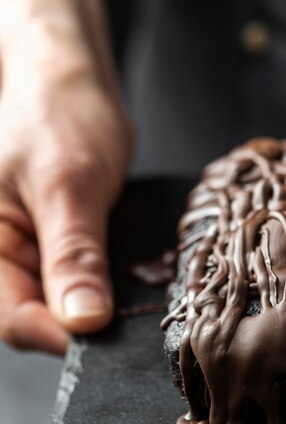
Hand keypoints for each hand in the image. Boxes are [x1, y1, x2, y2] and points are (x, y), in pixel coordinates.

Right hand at [0, 64, 132, 354]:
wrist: (72, 87)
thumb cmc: (59, 117)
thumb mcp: (68, 184)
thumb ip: (73, 254)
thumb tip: (82, 320)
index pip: (13, 318)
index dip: (61, 336)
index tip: (108, 336)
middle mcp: (0, 255)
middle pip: (37, 318)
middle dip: (82, 325)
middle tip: (131, 321)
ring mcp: (29, 254)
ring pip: (61, 306)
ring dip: (96, 308)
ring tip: (134, 298)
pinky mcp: (57, 248)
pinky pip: (78, 282)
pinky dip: (105, 288)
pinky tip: (129, 282)